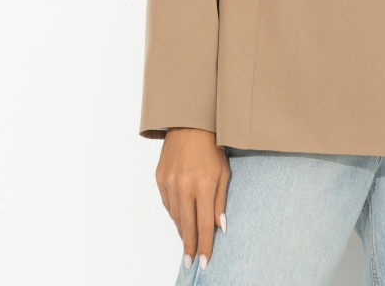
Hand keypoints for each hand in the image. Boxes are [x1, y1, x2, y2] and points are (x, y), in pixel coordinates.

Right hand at [155, 128, 229, 271]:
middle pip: (186, 225)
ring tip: (188, 241)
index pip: (203, 224)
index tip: (205, 261)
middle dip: (190, 246)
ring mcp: (170, 181)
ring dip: (181, 230)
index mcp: (204, 184)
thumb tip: (218, 226)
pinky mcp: (160, 177)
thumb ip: (221, 200)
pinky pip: (167, 202)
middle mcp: (185, 185)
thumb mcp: (224, 171)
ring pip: (175, 215)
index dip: (205, 245)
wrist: (191, 123)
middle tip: (191, 261)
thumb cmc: (212, 146)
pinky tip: (179, 218)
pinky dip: (174, 213)